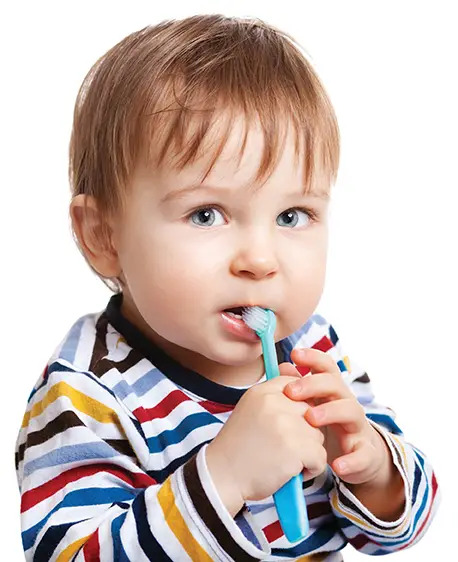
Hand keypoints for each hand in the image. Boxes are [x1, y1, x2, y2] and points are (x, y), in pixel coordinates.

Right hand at [206, 374, 326, 515]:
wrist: (222, 477)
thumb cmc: (238, 448)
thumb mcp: (250, 410)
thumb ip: (274, 397)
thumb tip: (298, 379)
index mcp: (262, 392)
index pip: (296, 386)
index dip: (298, 407)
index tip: (286, 424)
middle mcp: (274, 402)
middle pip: (312, 411)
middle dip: (304, 432)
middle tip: (282, 446)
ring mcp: (286, 424)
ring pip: (318, 435)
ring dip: (308, 452)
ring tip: (284, 459)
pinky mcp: (295, 447)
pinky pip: (320, 457)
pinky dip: (310, 469)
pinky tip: (290, 472)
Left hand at [282, 348, 388, 486]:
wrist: (359, 458)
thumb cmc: (328, 427)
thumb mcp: (313, 406)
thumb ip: (299, 388)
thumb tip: (283, 366)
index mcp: (332, 391)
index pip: (327, 367)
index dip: (313, 358)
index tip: (295, 354)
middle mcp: (346, 403)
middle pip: (335, 384)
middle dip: (314, 384)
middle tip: (291, 391)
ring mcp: (357, 427)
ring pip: (351, 410)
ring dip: (331, 412)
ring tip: (311, 419)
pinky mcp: (366, 452)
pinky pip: (363, 454)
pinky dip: (351, 460)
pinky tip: (337, 465)